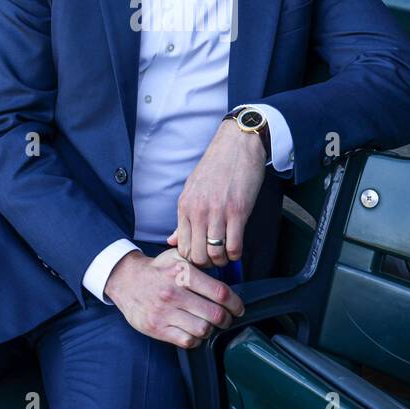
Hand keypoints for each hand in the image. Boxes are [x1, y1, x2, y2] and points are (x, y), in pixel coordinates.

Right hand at [105, 249, 244, 348]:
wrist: (125, 280)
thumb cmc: (157, 270)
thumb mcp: (177, 256)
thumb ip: (200, 262)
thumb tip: (226, 271)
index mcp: (182, 273)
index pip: (220, 292)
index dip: (235, 303)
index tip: (238, 308)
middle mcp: (174, 293)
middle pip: (215, 314)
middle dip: (226, 319)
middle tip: (227, 318)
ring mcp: (164, 312)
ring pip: (203, 330)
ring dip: (211, 329)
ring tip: (210, 324)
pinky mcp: (157, 328)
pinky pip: (187, 341)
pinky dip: (196, 339)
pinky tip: (195, 331)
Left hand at [170, 117, 266, 267]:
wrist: (237, 144)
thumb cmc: (216, 166)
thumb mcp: (193, 189)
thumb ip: (183, 218)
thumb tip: (171, 240)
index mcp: (184, 206)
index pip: (182, 247)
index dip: (192, 259)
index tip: (202, 256)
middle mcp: (198, 211)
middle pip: (197, 256)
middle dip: (207, 264)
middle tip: (215, 259)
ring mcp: (218, 212)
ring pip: (215, 255)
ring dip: (222, 261)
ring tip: (227, 255)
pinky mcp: (238, 211)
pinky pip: (234, 246)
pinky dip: (236, 254)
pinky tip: (237, 248)